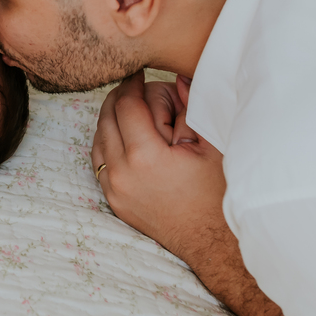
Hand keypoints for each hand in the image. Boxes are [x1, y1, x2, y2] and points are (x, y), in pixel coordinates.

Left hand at [91, 71, 225, 261]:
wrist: (212, 243)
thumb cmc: (218, 193)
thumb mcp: (211, 145)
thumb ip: (191, 108)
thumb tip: (178, 77)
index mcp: (145, 156)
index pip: (127, 105)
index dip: (132, 84)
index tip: (139, 72)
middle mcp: (121, 172)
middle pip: (107, 118)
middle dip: (121, 97)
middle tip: (137, 87)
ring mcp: (113, 188)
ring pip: (98, 138)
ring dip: (110, 118)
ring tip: (131, 107)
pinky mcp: (113, 199)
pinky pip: (99, 160)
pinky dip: (107, 141)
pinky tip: (124, 134)